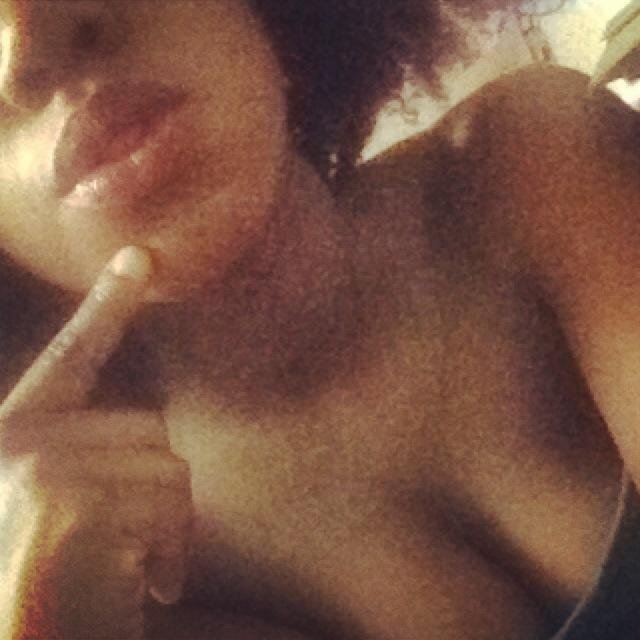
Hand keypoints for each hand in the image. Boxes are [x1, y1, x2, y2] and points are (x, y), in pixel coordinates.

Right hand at [0, 247, 192, 639]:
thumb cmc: (56, 588)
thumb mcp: (67, 513)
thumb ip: (98, 459)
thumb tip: (154, 436)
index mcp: (18, 436)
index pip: (75, 356)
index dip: (108, 303)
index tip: (140, 258)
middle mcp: (19, 442)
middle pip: (152, 430)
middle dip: (158, 495)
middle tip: (131, 550)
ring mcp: (38, 470)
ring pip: (169, 469)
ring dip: (167, 532)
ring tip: (128, 574)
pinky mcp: (67, 504)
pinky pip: (169, 508)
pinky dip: (170, 557)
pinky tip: (137, 591)